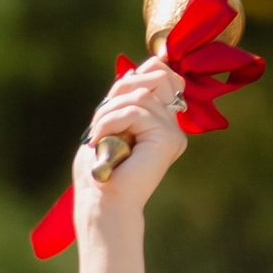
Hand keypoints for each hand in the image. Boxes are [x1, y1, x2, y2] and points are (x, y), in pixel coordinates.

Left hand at [73, 57, 186, 272]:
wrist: (102, 203)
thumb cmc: (100, 171)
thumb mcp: (110, 122)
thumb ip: (126, 96)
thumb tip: (140, 69)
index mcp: (161, 121)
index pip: (160, 74)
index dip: (134, 76)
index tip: (110, 103)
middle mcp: (173, 125)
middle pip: (155, 76)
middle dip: (119, 92)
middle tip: (101, 122)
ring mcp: (174, 132)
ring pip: (140, 94)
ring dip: (108, 112)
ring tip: (99, 137)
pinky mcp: (168, 139)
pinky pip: (136, 111)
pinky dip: (110, 121)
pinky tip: (102, 140)